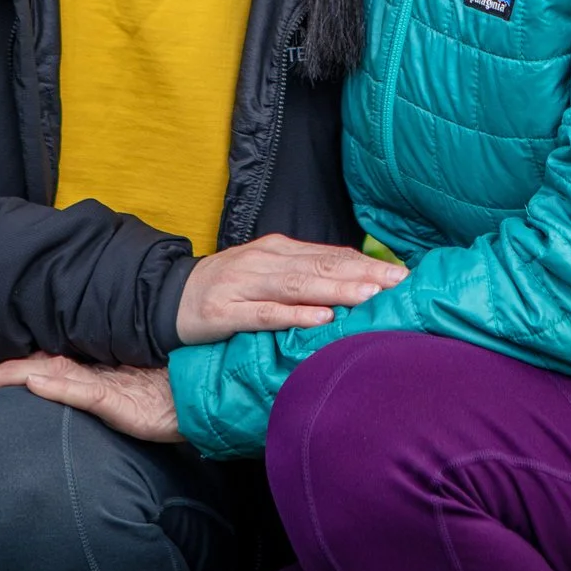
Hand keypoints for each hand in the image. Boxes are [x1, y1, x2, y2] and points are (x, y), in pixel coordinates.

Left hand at [0, 354, 182, 442]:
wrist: (213, 397)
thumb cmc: (176, 398)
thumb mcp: (133, 400)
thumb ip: (103, 395)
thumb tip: (66, 392)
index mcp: (98, 373)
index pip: (47, 366)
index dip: (13, 368)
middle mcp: (99, 373)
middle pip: (41, 368)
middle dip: (0, 374)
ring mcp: (110, 385)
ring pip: (53, 375)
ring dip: (13, 377)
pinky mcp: (123, 401)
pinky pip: (86, 393)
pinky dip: (59, 387)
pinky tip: (35, 384)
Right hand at [175, 233, 407, 344]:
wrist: (168, 296)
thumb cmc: (228, 288)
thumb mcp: (267, 273)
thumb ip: (304, 275)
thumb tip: (355, 282)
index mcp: (279, 250)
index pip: (330, 255)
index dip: (366, 264)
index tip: (402, 275)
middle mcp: (265, 261)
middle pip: (320, 267)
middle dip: (362, 275)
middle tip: (398, 284)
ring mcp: (244, 285)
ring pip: (298, 286)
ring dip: (337, 291)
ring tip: (370, 296)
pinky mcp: (225, 311)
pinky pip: (264, 314)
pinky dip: (294, 316)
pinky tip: (321, 320)